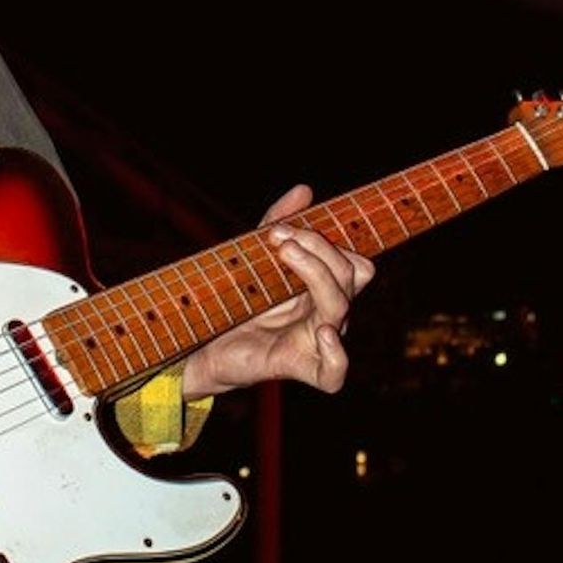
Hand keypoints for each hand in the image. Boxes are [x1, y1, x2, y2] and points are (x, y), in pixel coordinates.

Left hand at [181, 184, 375, 400]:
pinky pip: (335, 373)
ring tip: (285, 254)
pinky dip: (337, 354)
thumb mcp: (256, 255)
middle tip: (278, 239)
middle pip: (353, 275)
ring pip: (341, 307)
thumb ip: (279, 221)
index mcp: (325, 287)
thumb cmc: (239, 300)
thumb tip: (305, 190)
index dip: (325, 241)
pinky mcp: (301, 367)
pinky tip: (322, 332)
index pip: (354, 261)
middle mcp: (329, 312)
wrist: (207, 342)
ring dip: (316, 273)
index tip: (283, 229)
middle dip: (319, 249)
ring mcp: (318, 340)